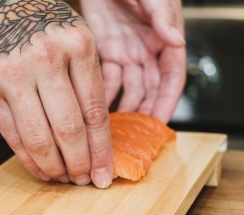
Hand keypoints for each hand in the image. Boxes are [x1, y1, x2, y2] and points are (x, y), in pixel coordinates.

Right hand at [0, 0, 112, 187]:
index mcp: (77, 46)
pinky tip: (40, 169)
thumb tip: (95, 134)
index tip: (105, 173)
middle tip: (84, 179)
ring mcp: (11, 74)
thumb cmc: (40, 23)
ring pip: (38, 139)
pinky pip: (11, 135)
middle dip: (79, 164)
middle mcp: (44, 59)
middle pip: (69, 130)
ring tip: (63, 178)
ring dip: (54, 168)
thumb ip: (86, 83)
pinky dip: (28, 160)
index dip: (102, 151)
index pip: (95, 114)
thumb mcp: (74, 39)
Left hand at [80, 0, 185, 122]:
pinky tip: (98, 108)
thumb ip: (163, 18)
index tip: (159, 124)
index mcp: (164, 42)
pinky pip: (108, 79)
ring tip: (116, 127)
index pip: (171, 80)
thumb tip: (176, 43)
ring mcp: (127, 54)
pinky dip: (105, 95)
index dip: (166, 103)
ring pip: (129, 89)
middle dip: (144, 113)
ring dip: (124, 108)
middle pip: (149, 91)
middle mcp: (147, 52)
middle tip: (135, 134)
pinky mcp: (107, 52)